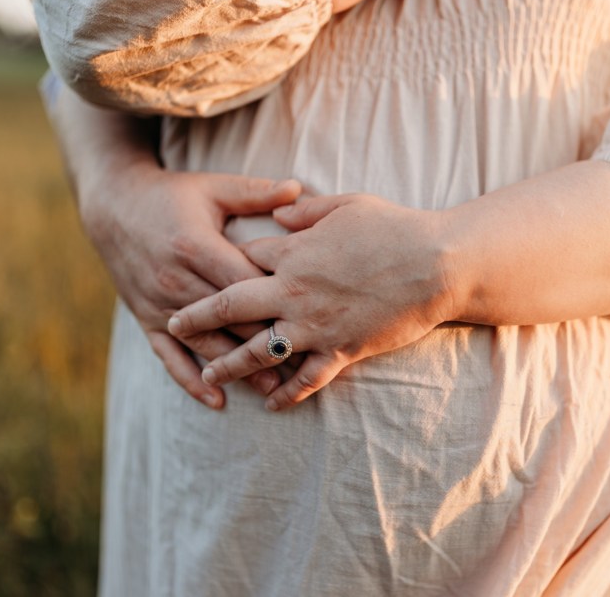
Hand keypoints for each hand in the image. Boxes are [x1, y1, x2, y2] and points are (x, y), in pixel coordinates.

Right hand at [82, 162, 302, 407]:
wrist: (113, 206)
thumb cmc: (172, 196)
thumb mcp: (213, 189)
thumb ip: (255, 193)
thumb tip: (298, 187)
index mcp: (195, 246)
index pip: (243, 284)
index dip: (275, 303)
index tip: (310, 316)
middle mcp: (175, 280)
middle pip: (228, 320)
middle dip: (265, 341)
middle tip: (305, 362)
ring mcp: (158, 304)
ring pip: (203, 344)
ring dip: (238, 368)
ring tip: (273, 388)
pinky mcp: (145, 318)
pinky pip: (168, 356)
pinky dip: (191, 380)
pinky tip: (216, 399)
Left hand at [167, 193, 457, 410]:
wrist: (435, 264)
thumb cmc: (394, 228)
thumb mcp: (346, 205)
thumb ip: (306, 211)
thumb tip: (280, 213)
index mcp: (293, 252)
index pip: (245, 259)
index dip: (226, 263)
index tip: (208, 268)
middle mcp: (294, 292)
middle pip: (231, 306)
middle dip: (198, 317)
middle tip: (173, 325)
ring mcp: (315, 325)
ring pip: (258, 351)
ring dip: (229, 364)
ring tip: (209, 375)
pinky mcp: (341, 350)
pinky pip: (306, 379)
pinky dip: (287, 394)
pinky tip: (271, 405)